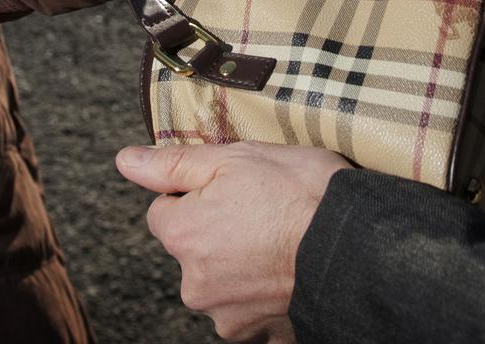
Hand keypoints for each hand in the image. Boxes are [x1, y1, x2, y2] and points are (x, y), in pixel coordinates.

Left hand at [116, 142, 350, 342]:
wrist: (359, 244)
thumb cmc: (302, 194)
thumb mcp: (235, 158)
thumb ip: (174, 164)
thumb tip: (126, 161)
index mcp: (182, 236)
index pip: (165, 211)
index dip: (199, 193)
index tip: (235, 188)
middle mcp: (195, 284)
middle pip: (194, 249)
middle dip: (220, 230)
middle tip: (265, 211)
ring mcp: (228, 314)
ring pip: (224, 278)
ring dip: (244, 262)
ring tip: (283, 240)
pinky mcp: (262, 332)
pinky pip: (253, 307)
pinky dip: (267, 291)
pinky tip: (290, 269)